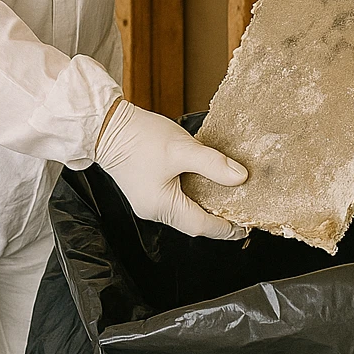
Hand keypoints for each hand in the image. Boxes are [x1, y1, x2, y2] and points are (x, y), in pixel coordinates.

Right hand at [94, 99, 250, 239]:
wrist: (107, 125)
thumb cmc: (139, 137)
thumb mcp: (181, 148)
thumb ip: (212, 164)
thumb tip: (240, 177)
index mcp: (162, 206)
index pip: (202, 226)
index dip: (227, 227)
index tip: (246, 224)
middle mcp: (153, 211)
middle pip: (193, 223)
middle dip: (218, 219)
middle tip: (241, 210)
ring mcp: (148, 202)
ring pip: (183, 212)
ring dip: (204, 207)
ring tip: (226, 196)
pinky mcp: (145, 191)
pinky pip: (173, 202)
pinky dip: (191, 197)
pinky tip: (201, 184)